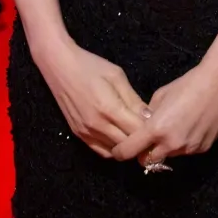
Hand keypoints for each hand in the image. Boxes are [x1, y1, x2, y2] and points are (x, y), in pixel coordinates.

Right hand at [37, 38, 151, 159]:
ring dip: (127, 146)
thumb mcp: (117, 76)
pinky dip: (113, 148)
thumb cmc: (90, 66)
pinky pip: (101, 151)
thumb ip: (133, 99)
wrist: (59, 65)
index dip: (150, 130)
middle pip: (127, 145)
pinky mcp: (78, 135)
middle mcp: (97, 125)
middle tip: (149, 132)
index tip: (158, 124)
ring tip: (135, 135)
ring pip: (115, 152)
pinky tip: (119, 138)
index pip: (137, 131)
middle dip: (141, 141)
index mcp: (109, 109)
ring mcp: (86, 132)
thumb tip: (150, 116)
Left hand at [109, 57, 217, 166]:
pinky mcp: (202, 149)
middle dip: (144, 153)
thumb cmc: (187, 84)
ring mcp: (188, 149)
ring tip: (173, 127)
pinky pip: (186, 151)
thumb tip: (144, 124)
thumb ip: (149, 114)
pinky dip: (182, 144)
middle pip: (148, 161)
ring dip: (165, 148)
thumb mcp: (160, 96)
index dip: (121, 152)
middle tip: (146, 141)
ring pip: (168, 156)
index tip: (118, 151)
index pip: (130, 151)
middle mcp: (171, 144)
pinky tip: (189, 126)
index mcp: (156, 129)